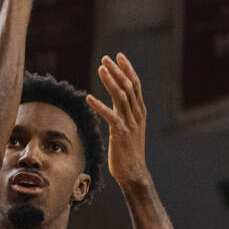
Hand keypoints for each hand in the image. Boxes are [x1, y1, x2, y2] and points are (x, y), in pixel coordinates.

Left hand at [85, 53, 148, 188]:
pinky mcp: (121, 134)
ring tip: (100, 69)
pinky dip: (99, 106)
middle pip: (128, 86)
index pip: (135, 84)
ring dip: (110, 81)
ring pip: (121, 97)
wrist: (134, 172)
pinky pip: (110, 116)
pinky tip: (88, 97)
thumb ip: (125, 111)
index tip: (118, 56)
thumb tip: (117, 97)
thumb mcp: (129, 126)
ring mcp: (130, 124)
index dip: (127, 69)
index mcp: (140, 111)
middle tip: (106, 58)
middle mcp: (137, 115)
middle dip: (117, 70)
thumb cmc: (129, 150)